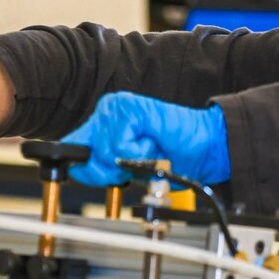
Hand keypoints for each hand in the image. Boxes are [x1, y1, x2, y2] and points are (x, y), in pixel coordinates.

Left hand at [62, 91, 229, 186]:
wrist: (205, 149)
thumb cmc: (173, 159)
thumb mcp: (128, 169)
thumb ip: (100, 166)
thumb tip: (75, 168)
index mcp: (106, 122)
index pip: (74, 144)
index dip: (80, 165)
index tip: (97, 172)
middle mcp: (108, 110)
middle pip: (86, 154)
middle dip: (111, 170)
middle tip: (138, 162)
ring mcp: (118, 107)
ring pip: (104, 152)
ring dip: (130, 161)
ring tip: (150, 150)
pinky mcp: (130, 109)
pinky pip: (120, 147)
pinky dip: (138, 154)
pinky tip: (153, 142)